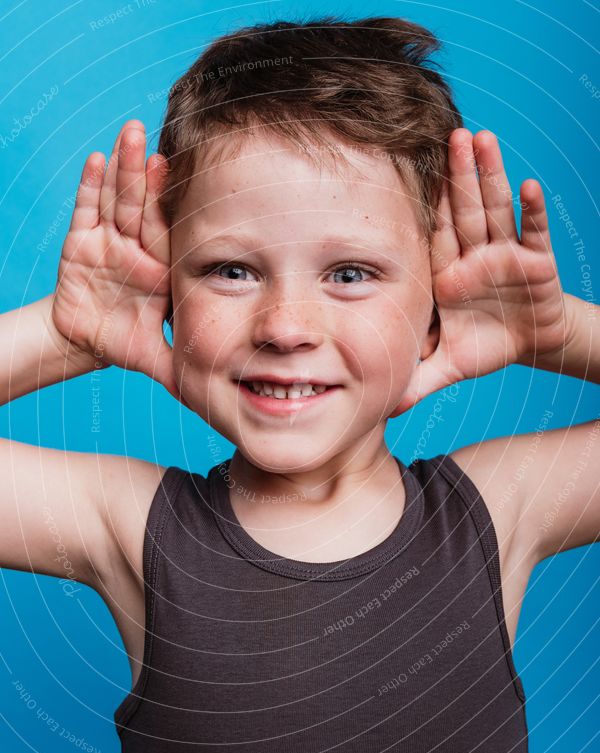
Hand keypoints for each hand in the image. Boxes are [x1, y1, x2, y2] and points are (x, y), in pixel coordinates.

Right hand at [51, 119, 176, 395]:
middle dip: (145, 173)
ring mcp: (109, 243)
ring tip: (128, 134)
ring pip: (116, 200)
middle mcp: (137, 250)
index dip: (169, 204)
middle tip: (152, 137)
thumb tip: (207, 392)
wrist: (87, 341)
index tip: (178, 173)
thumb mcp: (153, 356)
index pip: (166, 231)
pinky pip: (86, 211)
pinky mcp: (80, 243)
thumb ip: (178, 367)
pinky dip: (90, 187)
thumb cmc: (124, 342)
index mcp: (159, 270)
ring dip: (121, 168)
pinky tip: (96, 160)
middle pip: (142, 206)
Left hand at [395, 128, 569, 413]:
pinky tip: (530, 186)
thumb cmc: (485, 346)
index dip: (427, 206)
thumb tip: (383, 406)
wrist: (528, 345)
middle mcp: (473, 258)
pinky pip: (533, 233)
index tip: (410, 172)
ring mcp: (505, 255)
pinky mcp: (536, 262)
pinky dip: (533, 212)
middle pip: (464, 211)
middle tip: (449, 134)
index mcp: (446, 275)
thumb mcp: (449, 365)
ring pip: (496, 211)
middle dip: (458, 175)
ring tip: (483, 139)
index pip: (434, 235)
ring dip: (491, 176)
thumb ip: (417, 380)